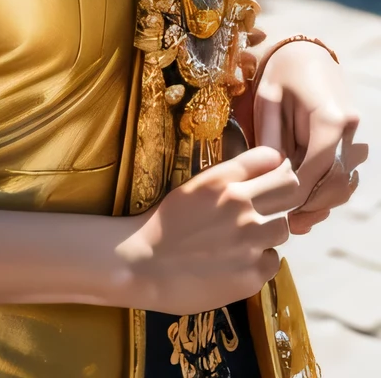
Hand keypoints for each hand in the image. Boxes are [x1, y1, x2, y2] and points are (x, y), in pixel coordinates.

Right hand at [121, 147, 302, 313]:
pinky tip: (240, 261)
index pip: (275, 160)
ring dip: (270, 231)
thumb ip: (233, 174)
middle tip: (270, 206)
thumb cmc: (167, 222)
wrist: (143, 264)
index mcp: (224, 181)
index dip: (279, 167)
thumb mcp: (197, 185)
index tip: (274, 175)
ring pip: (284, 227)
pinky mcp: (252, 275)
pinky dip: (261, 260)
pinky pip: (274, 260)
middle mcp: (242, 207)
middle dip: (285, 195)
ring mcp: (249, 242)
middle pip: (291, 190)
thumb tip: (272, 162)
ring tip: (248, 238)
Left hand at [254, 40, 367, 233]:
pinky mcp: (351, 145)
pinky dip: (327, 194)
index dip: (299, 191)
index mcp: (330, 117)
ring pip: (344, 184)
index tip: (277, 207)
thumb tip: (271, 178)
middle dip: (311, 204)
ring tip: (293, 221)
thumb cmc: (280, 76)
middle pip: (337, 181)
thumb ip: (271, 140)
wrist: (304, 55)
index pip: (320, 166)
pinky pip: (344, 177)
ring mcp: (354, 137)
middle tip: (284, 223)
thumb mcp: (268, 101)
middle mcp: (349, 129)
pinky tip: (305, 207)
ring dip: (320, 204)